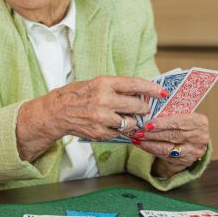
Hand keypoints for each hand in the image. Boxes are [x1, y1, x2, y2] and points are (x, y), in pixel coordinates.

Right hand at [45, 76, 165, 140]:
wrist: (55, 112)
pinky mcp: (99, 132)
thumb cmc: (75, 95)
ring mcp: (102, 117)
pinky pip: (119, 133)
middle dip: (143, 109)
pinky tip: (109, 125)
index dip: (152, 88)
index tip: (162, 92)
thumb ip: (115, 87)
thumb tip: (139, 92)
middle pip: (138, 106)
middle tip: (142, 109)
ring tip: (122, 118)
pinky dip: (118, 130)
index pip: (135, 84)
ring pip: (131, 123)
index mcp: (103, 83)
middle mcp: (104, 99)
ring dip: (131, 122)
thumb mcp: (94, 83)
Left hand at [132, 113, 208, 176]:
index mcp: (199, 122)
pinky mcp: (187, 160)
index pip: (179, 122)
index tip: (148, 125)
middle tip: (138, 133)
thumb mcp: (181, 114)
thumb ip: (169, 114)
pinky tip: (143, 146)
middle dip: (152, 135)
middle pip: (172, 136)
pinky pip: (167, 157)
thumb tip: (146, 114)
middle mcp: (200, 137)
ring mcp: (194, 151)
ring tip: (137, 140)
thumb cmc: (183, 123)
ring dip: (150, 145)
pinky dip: (153, 151)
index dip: (162, 124)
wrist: (194, 139)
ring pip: (168, 149)